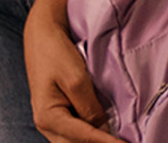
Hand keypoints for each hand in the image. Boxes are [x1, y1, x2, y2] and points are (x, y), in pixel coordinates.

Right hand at [25, 0, 123, 142]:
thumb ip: (90, 109)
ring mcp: (50, 123)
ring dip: (94, 142)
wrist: (42, 35)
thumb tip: (104, 131)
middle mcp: (45, 125)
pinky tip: (105, 134)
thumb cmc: (56, 52)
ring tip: (117, 140)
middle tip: (124, 142)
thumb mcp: (76, 79)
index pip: (83, 138)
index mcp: (47, 117)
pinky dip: (89, 137)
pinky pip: (74, 135)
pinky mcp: (57, 117)